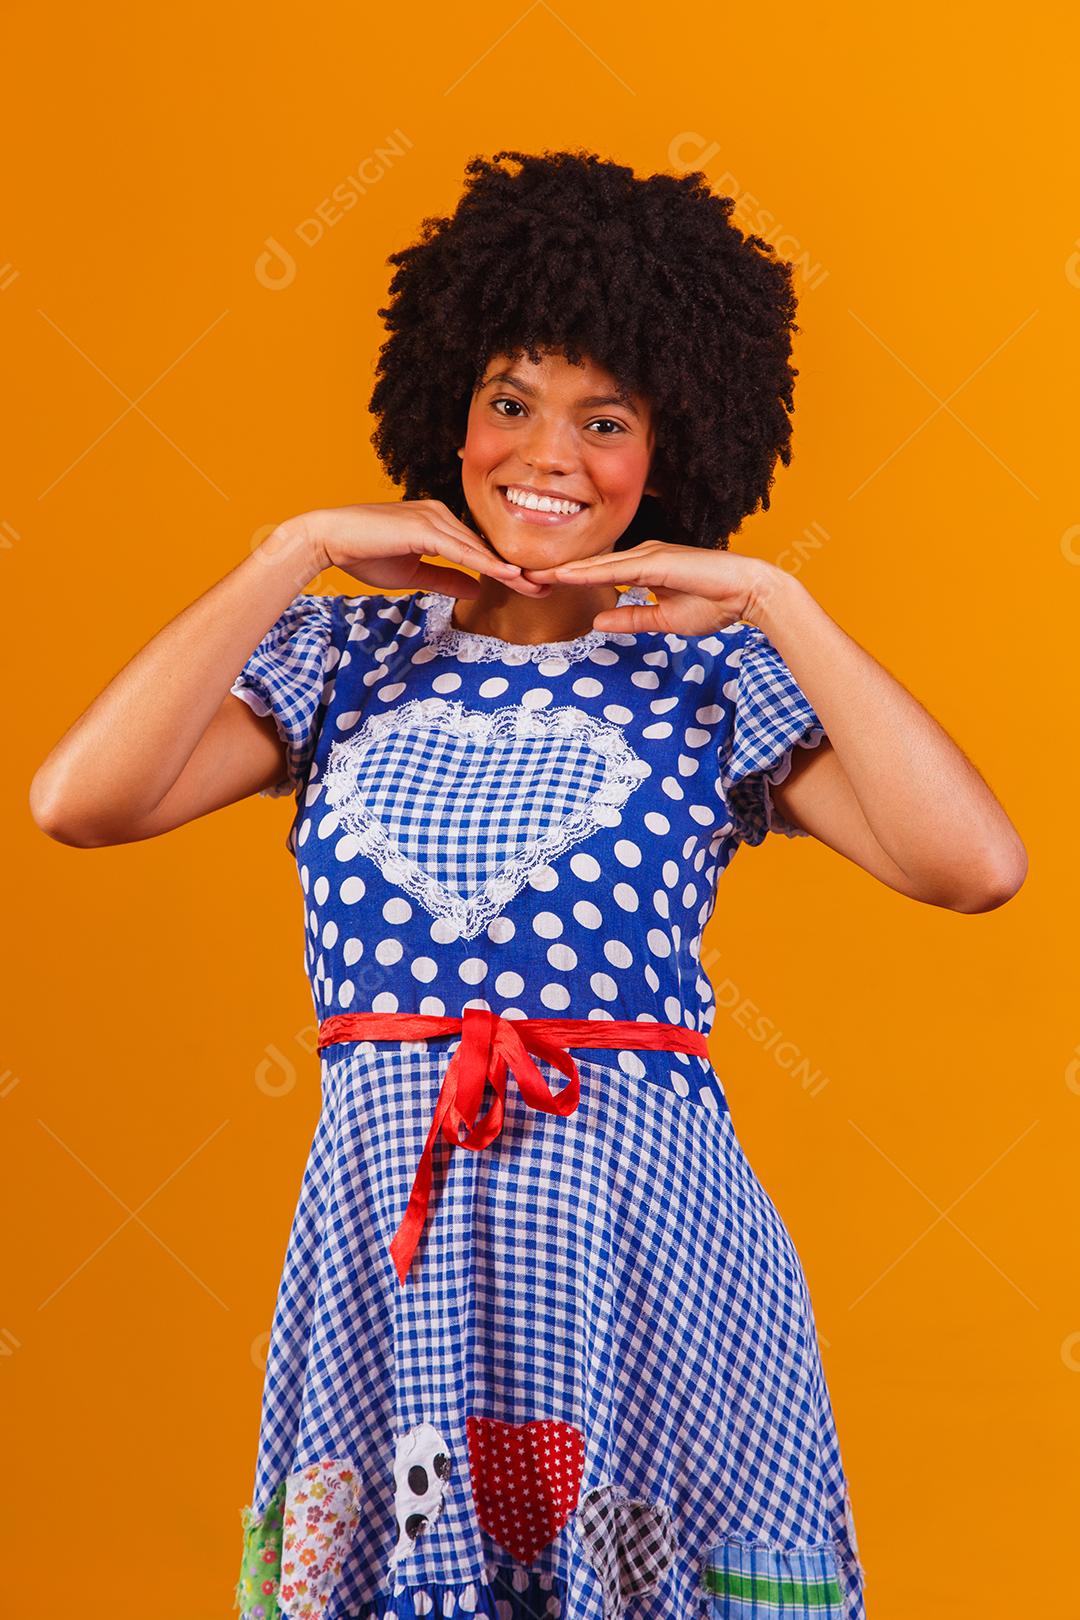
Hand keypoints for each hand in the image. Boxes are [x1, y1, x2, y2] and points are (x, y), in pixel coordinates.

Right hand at [276, 501, 549, 597]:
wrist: (328, 540)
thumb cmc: (364, 555)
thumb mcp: (413, 575)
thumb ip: (446, 580)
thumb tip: (476, 591)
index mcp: (438, 523)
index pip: (478, 549)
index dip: (504, 568)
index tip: (529, 586)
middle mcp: (440, 514)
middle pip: (486, 546)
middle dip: (516, 569)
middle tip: (546, 587)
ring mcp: (433, 517)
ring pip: (479, 548)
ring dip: (508, 569)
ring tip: (535, 586)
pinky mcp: (423, 527)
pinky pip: (461, 550)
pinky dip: (485, 563)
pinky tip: (507, 575)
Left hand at [522, 540, 782, 634]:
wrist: (748, 593)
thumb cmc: (714, 605)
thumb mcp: (663, 620)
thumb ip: (631, 618)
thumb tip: (599, 622)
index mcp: (644, 567)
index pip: (598, 573)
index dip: (569, 578)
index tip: (539, 583)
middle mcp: (643, 556)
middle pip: (591, 565)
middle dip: (557, 571)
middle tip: (520, 575)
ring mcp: (649, 555)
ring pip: (598, 564)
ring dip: (565, 570)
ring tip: (532, 575)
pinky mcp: (657, 561)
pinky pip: (616, 568)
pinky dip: (589, 571)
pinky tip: (566, 574)